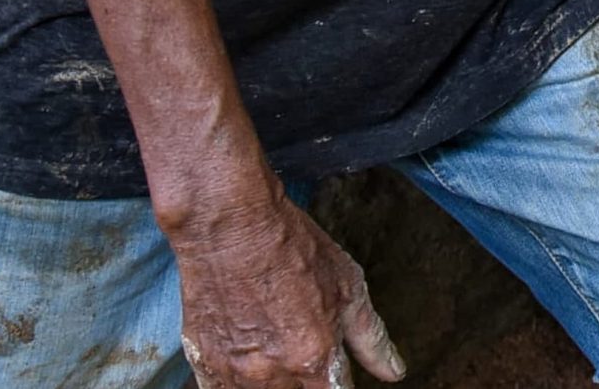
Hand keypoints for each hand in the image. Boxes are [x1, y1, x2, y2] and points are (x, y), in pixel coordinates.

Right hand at [170, 183, 404, 387]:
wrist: (230, 227)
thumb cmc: (293, 249)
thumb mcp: (349, 287)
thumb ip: (371, 339)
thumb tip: (394, 373)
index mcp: (314, 359)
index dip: (341, 385)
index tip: (336, 373)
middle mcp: (273, 375)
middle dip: (309, 380)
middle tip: (304, 344)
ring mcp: (234, 374)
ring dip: (277, 383)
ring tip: (277, 343)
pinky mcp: (203, 366)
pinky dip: (240, 383)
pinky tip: (250, 356)